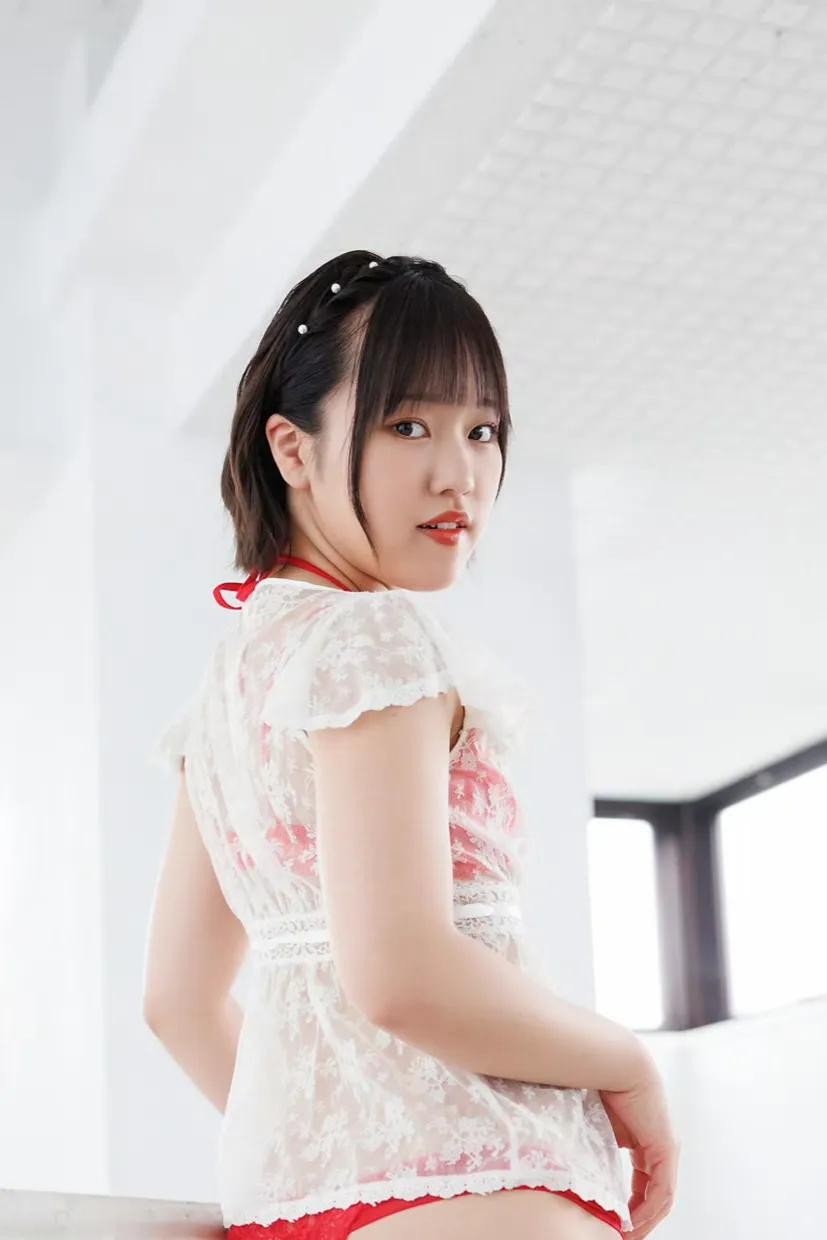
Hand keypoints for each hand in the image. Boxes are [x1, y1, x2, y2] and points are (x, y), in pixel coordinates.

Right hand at [599, 1059, 679, 1237]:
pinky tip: (631, 1224)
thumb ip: (590, 1143)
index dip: (628, 1205)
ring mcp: (666, 1148)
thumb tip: (565, 1160)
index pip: (642, 1182)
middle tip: (617, 1235)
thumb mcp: (591, 1122)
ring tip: (623, 1236)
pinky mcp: (666, 1149)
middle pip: (652, 1194)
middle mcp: (659, 1145)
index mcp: (643, 1138)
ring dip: (642, 1221)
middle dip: (636, 1218)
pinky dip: (647, 1212)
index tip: (610, 1221)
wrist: (610, 1059)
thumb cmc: (593, 1081)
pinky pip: (662, 1192)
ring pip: (660, 1198)